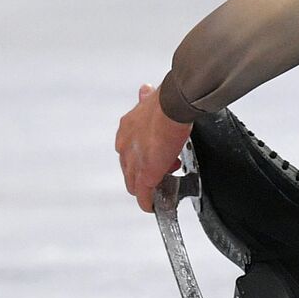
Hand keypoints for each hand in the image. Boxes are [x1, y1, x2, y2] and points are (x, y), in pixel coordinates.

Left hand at [115, 83, 191, 212]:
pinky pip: (144, 195)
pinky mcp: (145, 175)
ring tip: (165, 184)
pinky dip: (148, 202)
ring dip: (149, 186)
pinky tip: (153, 207)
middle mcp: (126, 145)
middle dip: (146, 171)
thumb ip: (147, 99)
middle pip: (130, 168)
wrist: (172, 106)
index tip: (155, 157)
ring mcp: (134, 161)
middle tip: (166, 170)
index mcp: (127, 127)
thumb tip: (146, 90)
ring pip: (134, 182)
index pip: (129, 149)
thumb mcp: (152, 99)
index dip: (143, 155)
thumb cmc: (168, 102)